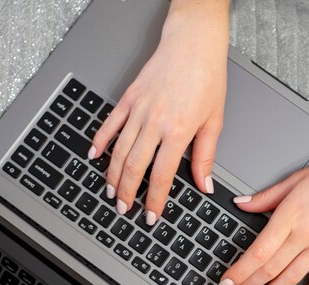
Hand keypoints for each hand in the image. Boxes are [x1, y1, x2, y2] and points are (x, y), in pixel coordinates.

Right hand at [89, 0, 228, 223]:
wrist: (193, 44)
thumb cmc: (207, 78)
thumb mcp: (214, 121)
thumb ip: (206, 156)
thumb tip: (204, 184)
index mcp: (178, 131)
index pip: (162, 176)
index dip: (155, 200)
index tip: (151, 215)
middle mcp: (154, 122)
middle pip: (134, 167)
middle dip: (127, 193)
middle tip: (124, 208)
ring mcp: (138, 109)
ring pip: (118, 150)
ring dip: (112, 174)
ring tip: (110, 191)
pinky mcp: (128, 97)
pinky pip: (109, 124)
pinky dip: (99, 141)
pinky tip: (95, 155)